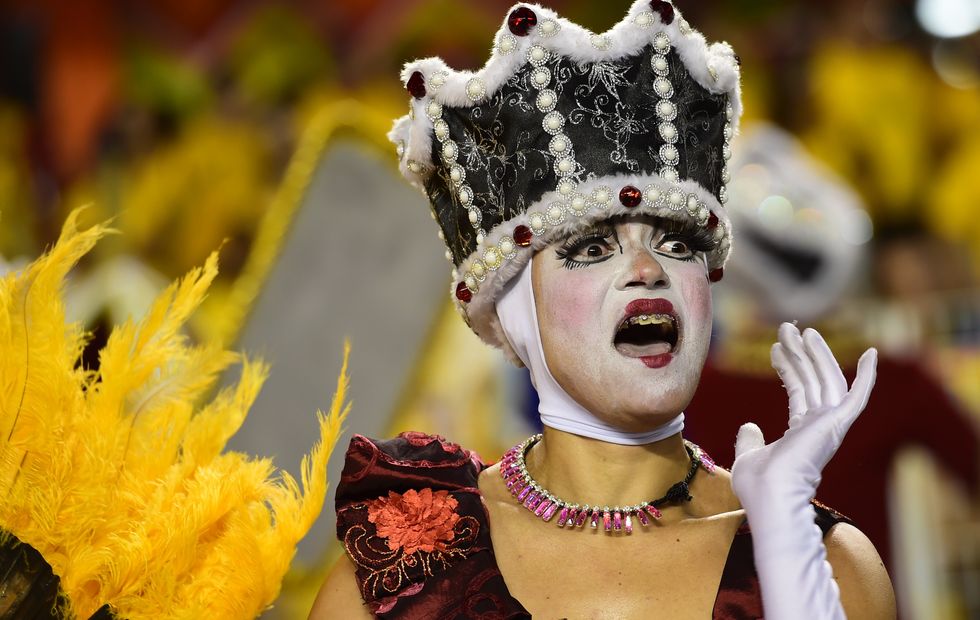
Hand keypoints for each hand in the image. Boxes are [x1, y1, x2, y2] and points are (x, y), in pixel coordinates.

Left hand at [732, 323, 877, 502]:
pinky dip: (867, 376)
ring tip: (799, 329)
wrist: (771, 498)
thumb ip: (749, 441)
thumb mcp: (748, 457)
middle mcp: (819, 429)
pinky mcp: (836, 425)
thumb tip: (749, 425)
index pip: (799, 394)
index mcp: (802, 436)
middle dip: (800, 354)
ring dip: (816, 354)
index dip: (789, 369)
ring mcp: (829, 426)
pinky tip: (871, 353)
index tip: (776, 349)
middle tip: (786, 329)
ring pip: (826, 380)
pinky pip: (856, 396)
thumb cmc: (759, 487)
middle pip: (813, 381)